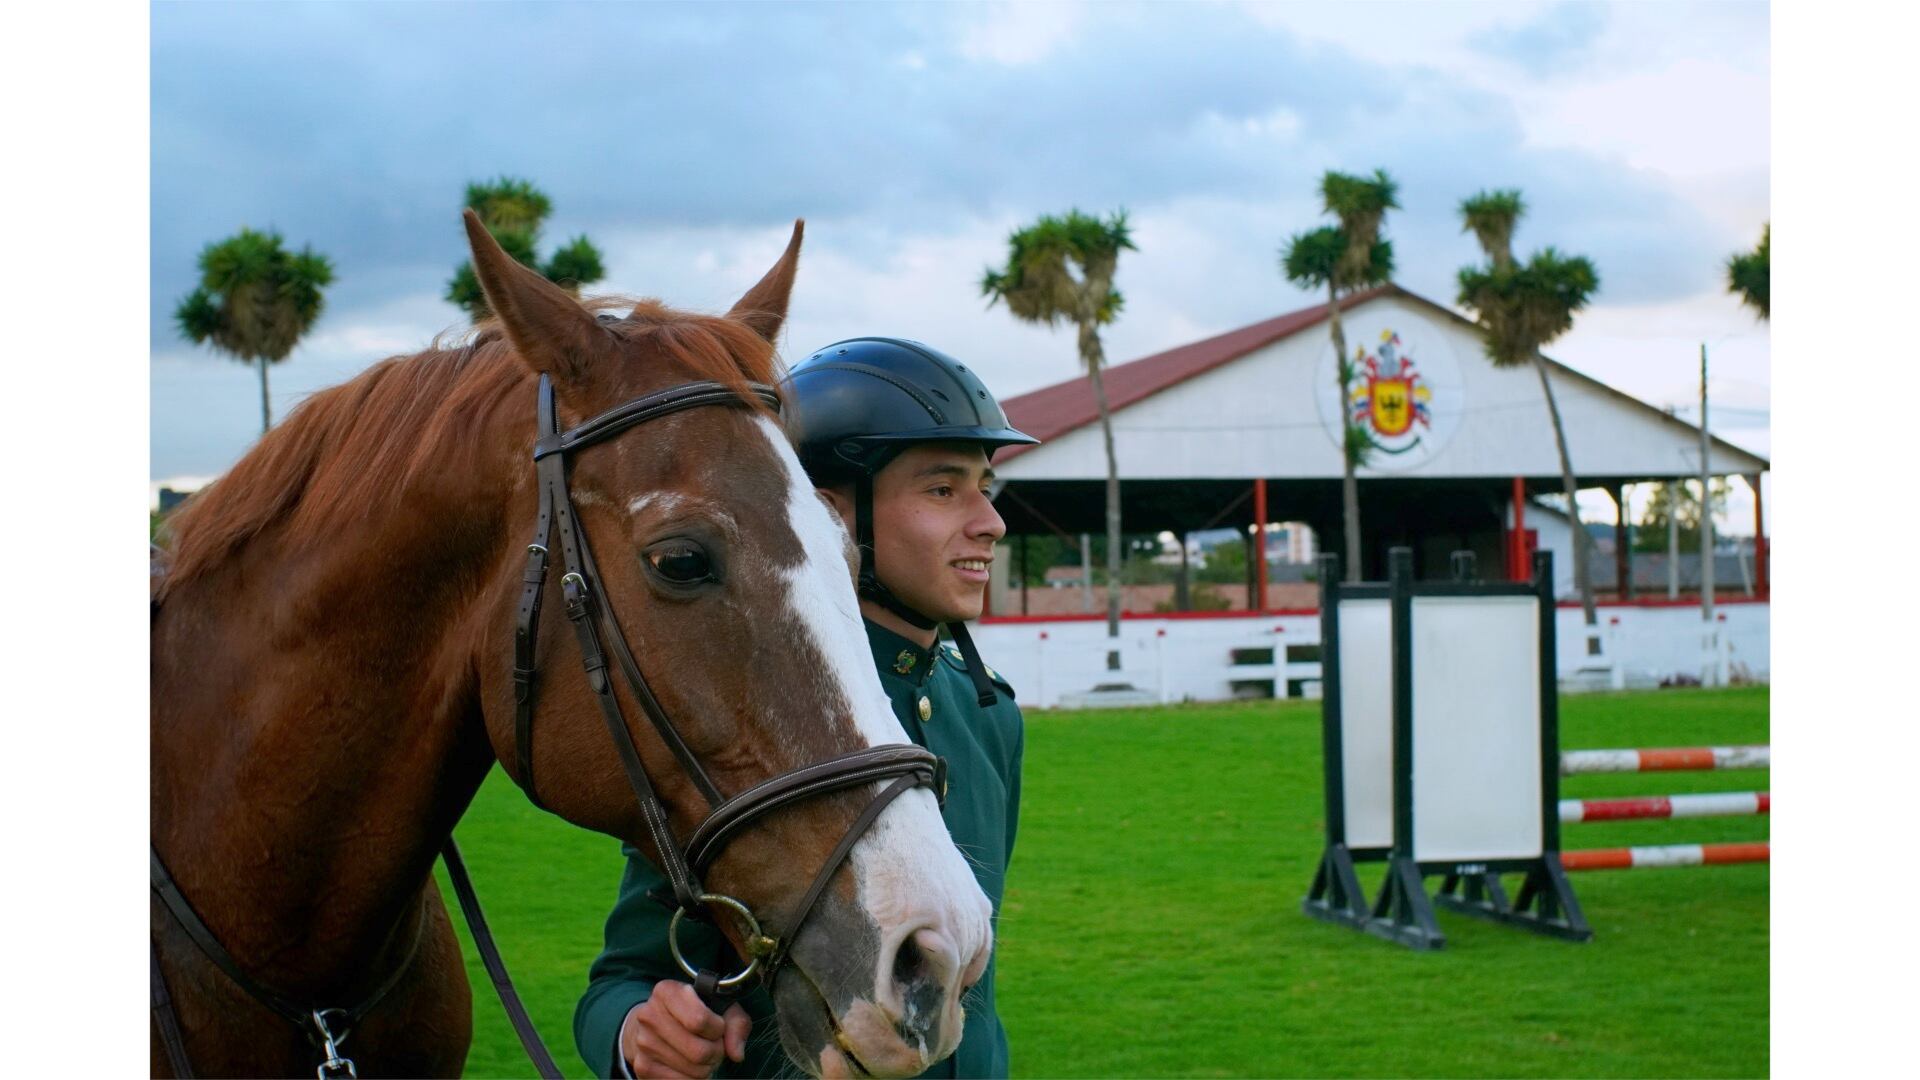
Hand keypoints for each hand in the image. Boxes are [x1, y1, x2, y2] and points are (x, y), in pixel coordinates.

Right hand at [619, 981, 750, 1078]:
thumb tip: (736, 1053)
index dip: (718, 1029)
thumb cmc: (692, 1011)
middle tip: (715, 1045)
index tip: (718, 1027)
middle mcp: (649, 1016)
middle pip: (699, 1051)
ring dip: (706, 1066)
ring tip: (703, 1054)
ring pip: (693, 1070)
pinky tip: (690, 1065)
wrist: (651, 1024)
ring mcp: (643, 1043)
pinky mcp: (642, 1067)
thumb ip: (736, 1023)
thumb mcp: (719, 1005)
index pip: (699, 1020)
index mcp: (667, 992)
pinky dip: (693, 1078)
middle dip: (716, 1052)